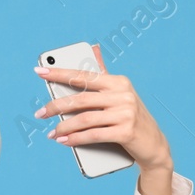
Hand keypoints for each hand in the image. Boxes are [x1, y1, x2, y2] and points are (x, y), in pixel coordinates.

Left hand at [34, 44, 172, 172]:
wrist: (155, 146)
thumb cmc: (131, 119)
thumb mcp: (120, 95)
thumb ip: (104, 75)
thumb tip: (93, 48)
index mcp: (118, 82)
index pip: (83, 75)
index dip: (59, 73)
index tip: (39, 71)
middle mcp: (123, 95)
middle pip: (81, 99)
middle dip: (56, 106)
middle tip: (40, 113)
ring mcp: (126, 113)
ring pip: (85, 119)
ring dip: (64, 127)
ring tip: (52, 133)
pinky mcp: (126, 132)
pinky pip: (93, 135)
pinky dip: (76, 139)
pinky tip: (64, 141)